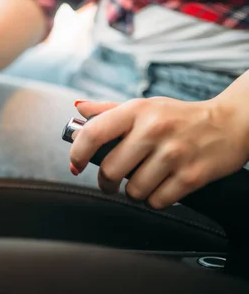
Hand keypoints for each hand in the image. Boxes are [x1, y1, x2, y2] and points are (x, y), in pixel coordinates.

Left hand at [69, 97, 248, 208]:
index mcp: (137, 111)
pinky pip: (158, 201)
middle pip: (111, 170)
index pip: (94, 133)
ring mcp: (174, 153)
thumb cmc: (179, 117)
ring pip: (134, 190)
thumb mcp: (144, 106)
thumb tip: (78, 109)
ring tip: (142, 181)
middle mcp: (154, 130)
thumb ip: (108, 110)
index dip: (77, 154)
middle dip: (106, 182)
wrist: (231, 124)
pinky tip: (160, 187)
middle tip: (110, 182)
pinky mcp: (192, 176)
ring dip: (133, 192)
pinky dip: (155, 199)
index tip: (76, 165)